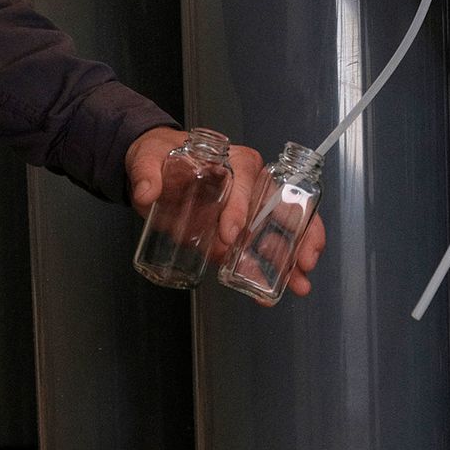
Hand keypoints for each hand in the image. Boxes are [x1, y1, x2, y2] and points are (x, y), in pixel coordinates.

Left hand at [124, 129, 325, 299]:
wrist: (156, 172)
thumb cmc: (162, 157)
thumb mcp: (149, 158)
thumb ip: (146, 174)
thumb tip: (147, 192)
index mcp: (233, 160)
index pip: (246, 181)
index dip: (240, 209)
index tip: (229, 236)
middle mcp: (250, 184)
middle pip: (282, 205)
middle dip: (297, 234)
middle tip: (302, 260)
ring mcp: (247, 210)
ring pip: (279, 231)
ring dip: (291, 258)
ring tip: (299, 283)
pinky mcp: (237, 232)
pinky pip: (255, 251)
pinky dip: (265, 271)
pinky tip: (268, 292)